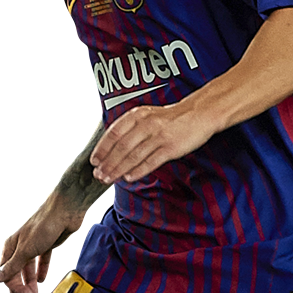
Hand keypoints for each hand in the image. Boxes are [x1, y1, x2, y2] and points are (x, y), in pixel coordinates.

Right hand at [0, 195, 85, 292]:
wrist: (66, 209)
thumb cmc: (44, 225)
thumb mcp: (26, 249)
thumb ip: (13, 266)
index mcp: (10, 247)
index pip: (7, 274)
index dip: (15, 288)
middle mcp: (20, 247)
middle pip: (16, 273)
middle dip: (20, 289)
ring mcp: (33, 246)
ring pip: (28, 269)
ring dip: (30, 282)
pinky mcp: (47, 245)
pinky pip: (41, 261)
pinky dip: (41, 270)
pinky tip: (43, 279)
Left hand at [89, 102, 215, 183]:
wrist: (198, 114)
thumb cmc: (170, 118)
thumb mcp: (147, 116)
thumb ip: (130, 128)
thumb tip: (111, 147)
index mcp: (137, 115)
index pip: (114, 133)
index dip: (102, 148)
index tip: (94, 161)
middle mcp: (146, 124)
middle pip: (121, 147)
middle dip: (108, 163)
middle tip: (99, 175)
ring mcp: (159, 136)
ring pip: (133, 156)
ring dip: (119, 170)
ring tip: (109, 179)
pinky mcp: (170, 148)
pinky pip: (150, 161)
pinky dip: (138, 171)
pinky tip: (129, 178)